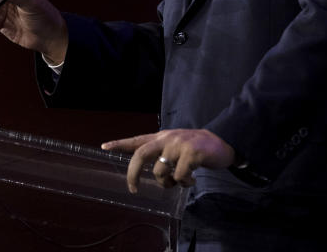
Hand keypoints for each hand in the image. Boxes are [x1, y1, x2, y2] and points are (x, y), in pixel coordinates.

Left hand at [101, 129, 235, 192]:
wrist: (222, 142)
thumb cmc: (197, 148)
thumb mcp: (177, 145)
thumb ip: (162, 153)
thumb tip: (151, 173)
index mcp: (162, 137)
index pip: (137, 139)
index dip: (120, 143)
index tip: (104, 147)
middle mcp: (167, 138)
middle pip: (140, 155)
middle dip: (132, 174)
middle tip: (133, 189)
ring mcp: (179, 145)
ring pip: (160, 171)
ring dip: (167, 183)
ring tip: (179, 182)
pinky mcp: (191, 153)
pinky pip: (179, 176)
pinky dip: (184, 183)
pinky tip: (192, 180)